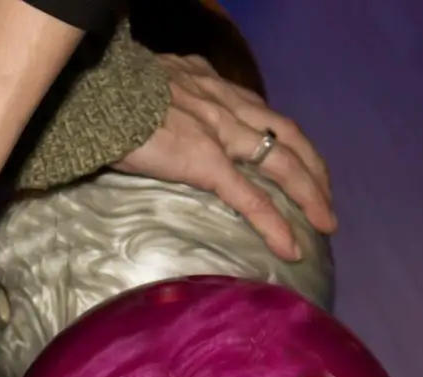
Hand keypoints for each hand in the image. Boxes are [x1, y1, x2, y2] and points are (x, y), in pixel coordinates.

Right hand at [114, 54, 335, 259]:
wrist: (96, 95)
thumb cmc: (110, 93)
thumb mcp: (149, 83)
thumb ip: (166, 98)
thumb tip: (157, 115)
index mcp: (211, 86)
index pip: (261, 111)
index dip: (284, 137)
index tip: (296, 160)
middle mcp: (226, 103)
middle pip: (287, 134)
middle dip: (313, 168)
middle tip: (324, 198)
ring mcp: (221, 133)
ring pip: (283, 164)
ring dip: (311, 195)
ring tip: (325, 223)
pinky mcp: (207, 162)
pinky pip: (250, 198)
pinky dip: (275, 224)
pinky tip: (290, 248)